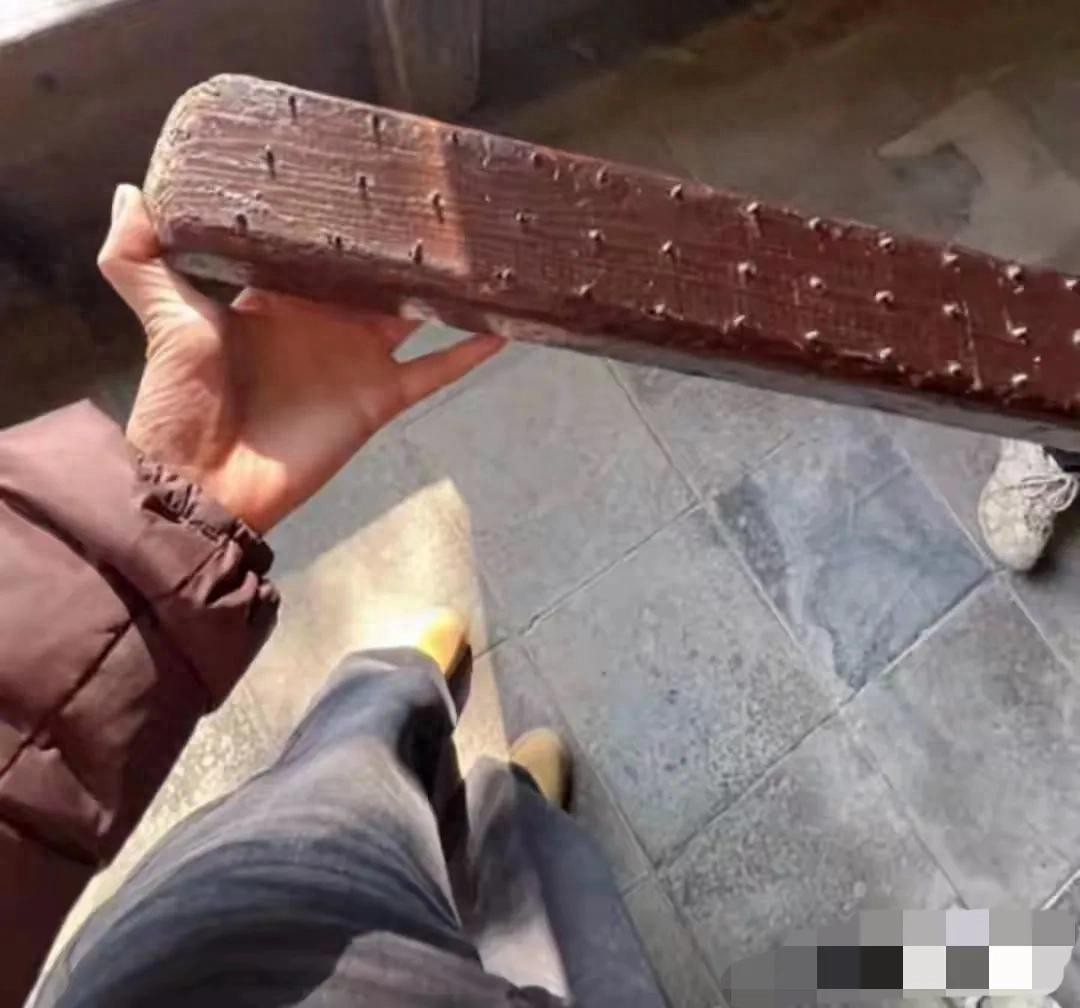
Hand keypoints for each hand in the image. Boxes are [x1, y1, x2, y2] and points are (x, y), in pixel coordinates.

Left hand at [99, 184, 503, 531]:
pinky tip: (503, 326)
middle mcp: (324, 323)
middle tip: (441, 205)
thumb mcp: (162, 315)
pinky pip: (435, 371)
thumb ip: (140, 255)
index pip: (317, 249)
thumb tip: (133, 188)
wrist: (205, 480)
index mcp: (276, 298)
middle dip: (403, 246)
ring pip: (414, 315)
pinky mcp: (381, 397)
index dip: (343, 220)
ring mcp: (358, 360)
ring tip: (478, 252)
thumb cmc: (183, 398)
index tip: (374, 182)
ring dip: (444, 289)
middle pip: (375, 276)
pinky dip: (469, 353)